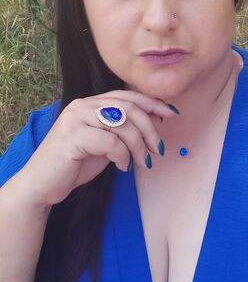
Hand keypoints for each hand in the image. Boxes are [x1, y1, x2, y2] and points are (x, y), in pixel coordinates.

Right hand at [17, 90, 175, 207]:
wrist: (42, 185)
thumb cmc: (75, 164)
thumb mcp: (105, 143)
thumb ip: (124, 130)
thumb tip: (155, 120)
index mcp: (91, 103)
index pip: (127, 96)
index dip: (152, 103)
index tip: (171, 113)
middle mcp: (83, 105)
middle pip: (129, 107)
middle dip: (149, 128)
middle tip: (158, 148)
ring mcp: (76, 118)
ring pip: (123, 124)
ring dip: (139, 145)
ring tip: (142, 162)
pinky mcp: (72, 135)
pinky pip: (111, 141)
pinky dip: (122, 155)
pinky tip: (122, 167)